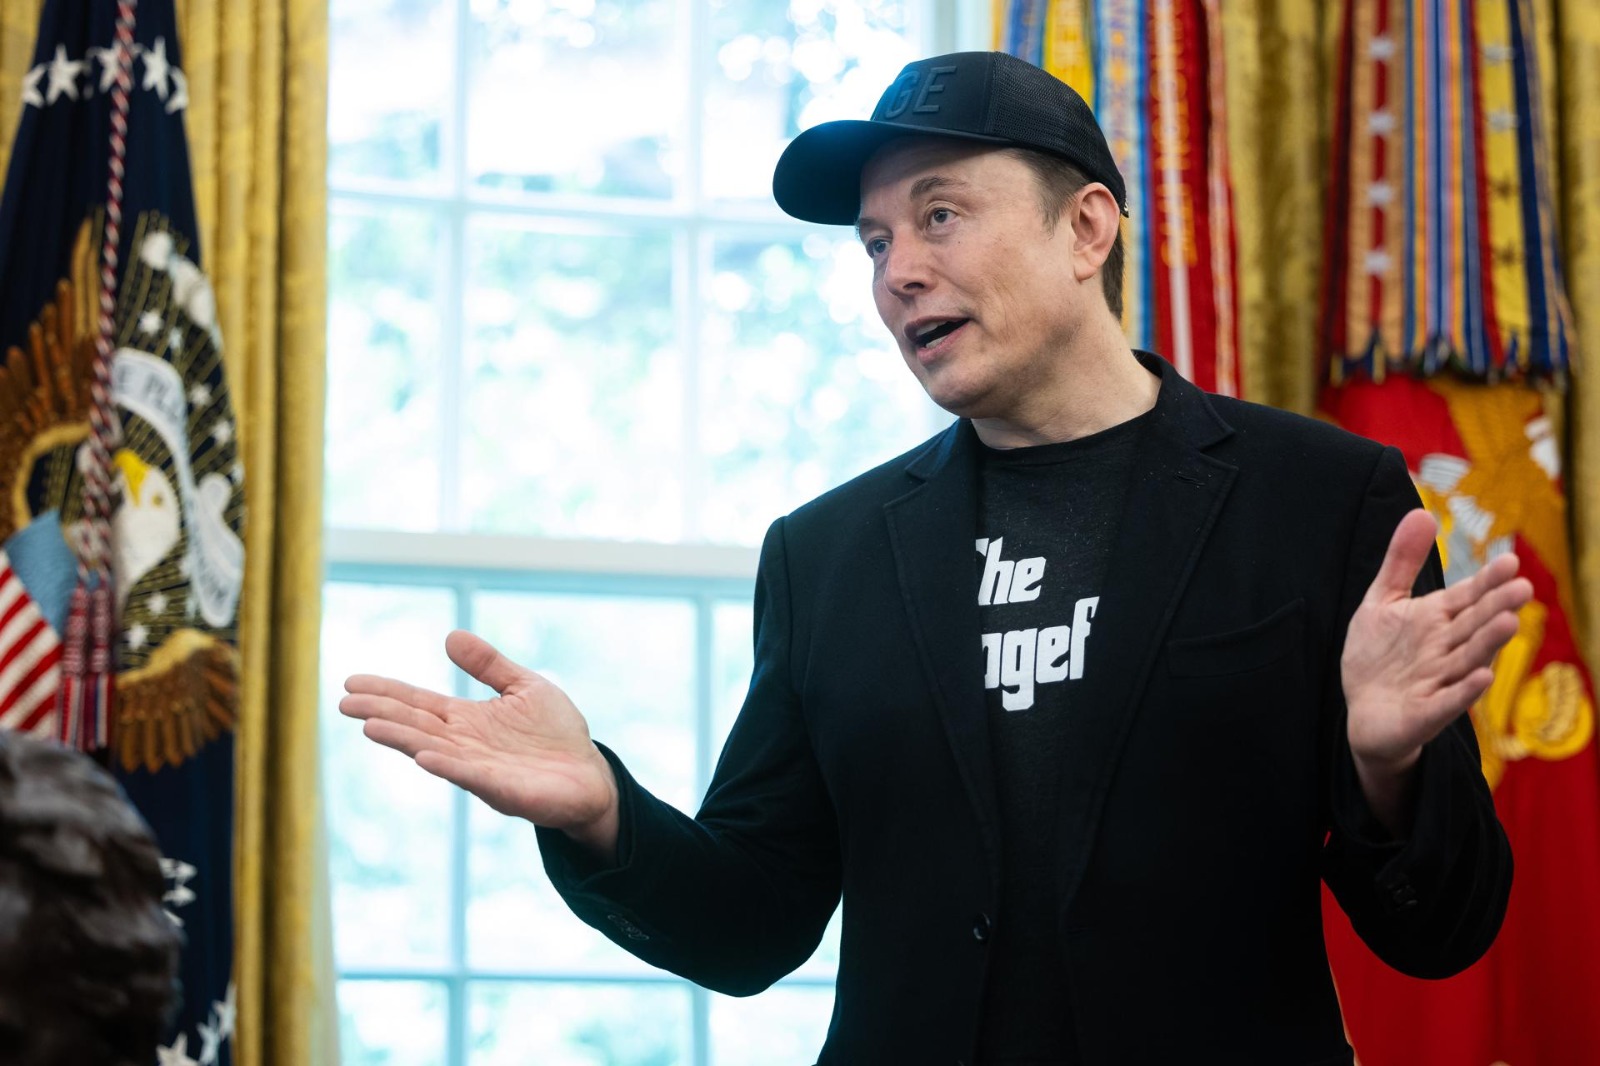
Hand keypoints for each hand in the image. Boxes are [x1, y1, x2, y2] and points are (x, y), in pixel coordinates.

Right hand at [340, 630, 620, 860]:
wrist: (590, 774)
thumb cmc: (555, 734)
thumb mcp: (523, 687)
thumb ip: (489, 666)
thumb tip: (450, 635)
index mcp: (466, 720)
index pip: (417, 703)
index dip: (386, 692)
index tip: (350, 682)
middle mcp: (464, 745)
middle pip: (415, 726)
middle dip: (381, 713)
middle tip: (345, 701)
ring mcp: (480, 769)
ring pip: (433, 751)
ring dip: (403, 740)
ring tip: (370, 726)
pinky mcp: (503, 789)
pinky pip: (471, 776)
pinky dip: (448, 766)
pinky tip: (424, 757)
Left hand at [1341, 509, 1531, 828]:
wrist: (1364, 712)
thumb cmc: (1379, 656)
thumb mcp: (1382, 601)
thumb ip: (1402, 561)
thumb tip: (1422, 512)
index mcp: (1438, 619)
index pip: (1468, 596)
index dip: (1486, 581)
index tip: (1509, 561)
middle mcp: (1446, 648)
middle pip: (1474, 625)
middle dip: (1496, 607)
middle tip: (1520, 587)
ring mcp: (1439, 680)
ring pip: (1469, 659)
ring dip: (1489, 643)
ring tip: (1509, 623)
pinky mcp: (1427, 711)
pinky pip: (1448, 700)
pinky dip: (1464, 690)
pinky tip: (1482, 676)